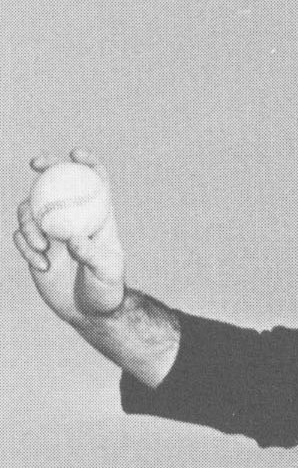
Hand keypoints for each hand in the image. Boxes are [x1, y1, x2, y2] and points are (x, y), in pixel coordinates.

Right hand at [14, 148, 125, 324]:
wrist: (89, 313)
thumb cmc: (107, 291)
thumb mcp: (106, 274)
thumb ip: (92, 255)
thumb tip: (74, 239)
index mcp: (97, 218)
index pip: (94, 183)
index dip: (86, 163)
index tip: (75, 154)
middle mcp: (72, 218)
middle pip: (56, 183)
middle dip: (46, 166)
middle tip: (37, 163)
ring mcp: (51, 230)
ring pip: (31, 208)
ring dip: (29, 222)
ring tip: (42, 247)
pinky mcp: (35, 247)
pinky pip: (20, 236)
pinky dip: (26, 247)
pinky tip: (41, 265)